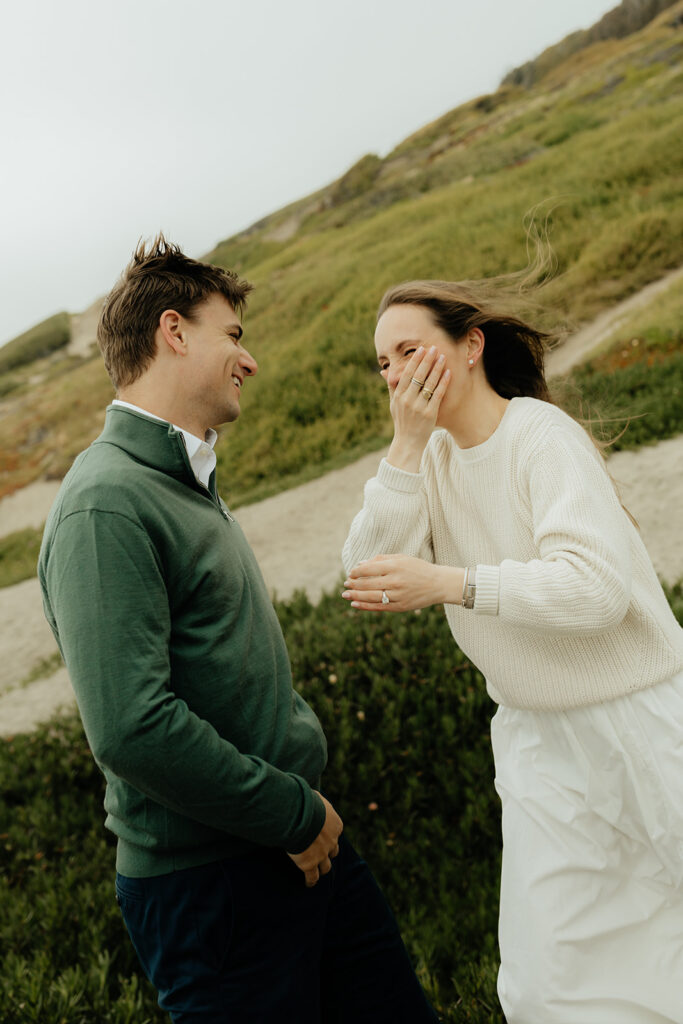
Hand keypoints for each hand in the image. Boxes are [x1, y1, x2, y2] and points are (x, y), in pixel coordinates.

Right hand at [287, 792, 342, 886]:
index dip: (330, 834)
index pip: (336, 832)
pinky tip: (309, 883)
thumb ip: (315, 799)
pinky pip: (312, 877)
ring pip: (325, 867)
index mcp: (336, 825)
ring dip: (322, 868)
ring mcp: (321, 854)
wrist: (301, 816)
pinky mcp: (309, 864)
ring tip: (317, 870)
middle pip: (334, 851)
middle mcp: (332, 841)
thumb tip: (309, 794)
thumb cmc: (306, 802)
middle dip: (328, 852)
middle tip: (321, 853)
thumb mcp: (315, 797)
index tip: (324, 835)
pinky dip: (311, 881)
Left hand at [342, 554, 463, 611]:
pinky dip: (364, 606)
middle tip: (345, 584)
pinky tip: (355, 604)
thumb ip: (380, 559)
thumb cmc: (418, 568)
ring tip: (345, 595)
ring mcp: (397, 595)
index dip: (356, 572)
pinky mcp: (400, 607)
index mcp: (395, 566)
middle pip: (367, 584)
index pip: (368, 569)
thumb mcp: (401, 558)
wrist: (438, 584)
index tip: (351, 573)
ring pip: (370, 597)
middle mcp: (395, 581)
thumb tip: (360, 564)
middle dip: (353, 584)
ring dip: (355, 596)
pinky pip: (378, 607)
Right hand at [387, 347, 450, 471]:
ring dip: (436, 368)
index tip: (421, 349)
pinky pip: (438, 394)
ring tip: (442, 357)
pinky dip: (443, 383)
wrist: (408, 442)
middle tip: (434, 348)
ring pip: (429, 383)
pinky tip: (448, 373)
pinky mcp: (430, 414)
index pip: (407, 374)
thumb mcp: (393, 404)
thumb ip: (392, 387)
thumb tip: (384, 371)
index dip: (415, 361)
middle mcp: (408, 400)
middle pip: (418, 376)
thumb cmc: (401, 422)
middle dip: (427, 360)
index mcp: (398, 396)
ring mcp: (419, 407)